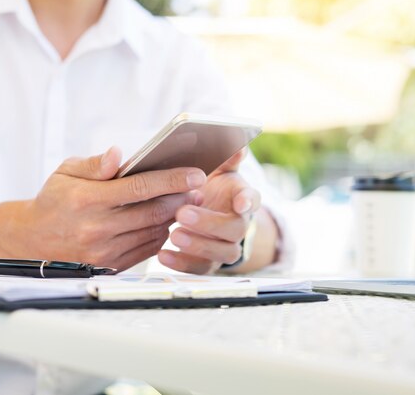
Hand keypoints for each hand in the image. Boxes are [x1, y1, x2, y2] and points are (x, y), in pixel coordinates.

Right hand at [0, 147, 206, 271]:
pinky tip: (167, 220)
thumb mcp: (66, 172)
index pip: (140, 188)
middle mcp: (98, 228)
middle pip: (154, 212)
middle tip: (198, 187)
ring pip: (154, 232)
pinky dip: (162, 234)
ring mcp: (105, 251)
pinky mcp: (111, 266)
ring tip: (187, 201)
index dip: (172, 180)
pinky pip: (147, 249)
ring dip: (175, 216)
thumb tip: (119, 154)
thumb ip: (95, 164)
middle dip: (182, 198)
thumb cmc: (54, 201)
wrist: (32, 241)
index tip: (196, 174)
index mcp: (88, 200)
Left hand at [157, 150, 260, 273]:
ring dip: (198, 245)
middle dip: (209, 223)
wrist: (204, 212)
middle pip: (235, 230)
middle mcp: (239, 226)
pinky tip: (162, 254)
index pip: (252, 199)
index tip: (241, 201)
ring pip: (221, 253)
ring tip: (174, 234)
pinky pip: (200, 268)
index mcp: (243, 199)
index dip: (248, 201)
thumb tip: (238, 146)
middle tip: (183, 214)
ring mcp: (226, 247)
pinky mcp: (209, 263)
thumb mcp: (217, 170)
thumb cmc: (209, 187)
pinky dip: (182, 263)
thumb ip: (226, 159)